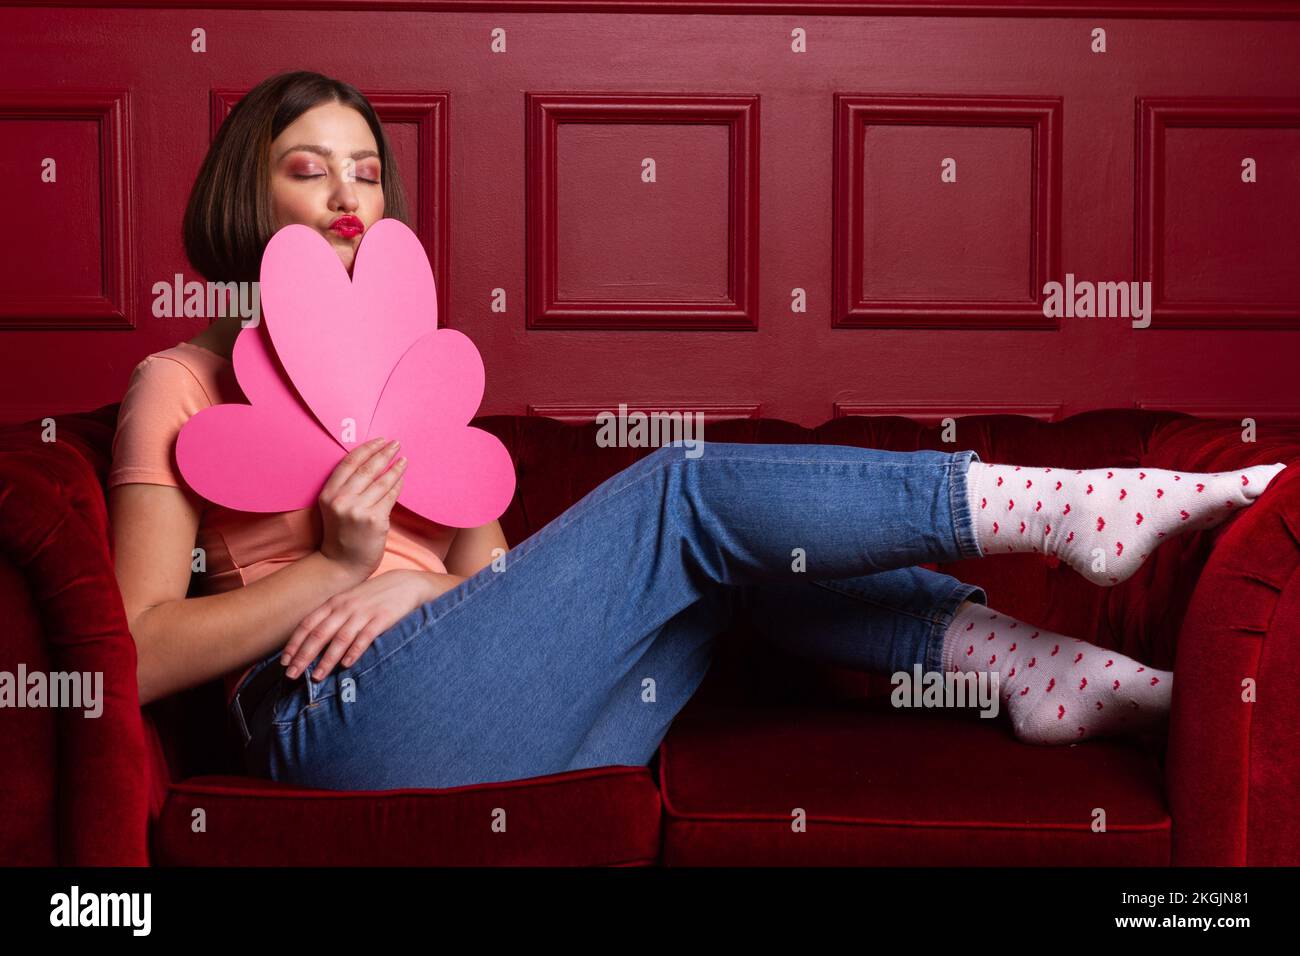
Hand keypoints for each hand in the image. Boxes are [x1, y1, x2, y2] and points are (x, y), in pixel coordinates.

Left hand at [281, 569, 462, 680]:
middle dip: (303, 656)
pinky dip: (354, 651)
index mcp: (335, 602)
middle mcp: (346, 607)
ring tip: (316, 676)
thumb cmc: (375, 597)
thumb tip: (313, 640)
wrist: (407, 584)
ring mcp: (364, 612)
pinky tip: (346, 665)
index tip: (285, 661)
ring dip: (326, 659)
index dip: (295, 643)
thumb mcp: (350, 601)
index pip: (308, 624)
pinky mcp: (382, 618)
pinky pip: (365, 637)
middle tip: (292, 675)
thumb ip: (334, 617)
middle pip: (319, 634)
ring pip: (339, 638)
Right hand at [316, 436, 406, 581]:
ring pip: (382, 482)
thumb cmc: (341, 534)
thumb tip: (372, 463)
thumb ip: (346, 488)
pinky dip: (397, 486)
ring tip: (404, 460)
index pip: (349, 463)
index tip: (380, 440)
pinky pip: (390, 497)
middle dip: (384, 453)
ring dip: (395, 468)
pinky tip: (402, 479)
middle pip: (367, 469)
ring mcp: (358, 510)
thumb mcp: (334, 508)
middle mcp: (341, 500)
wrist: (341, 565)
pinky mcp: (375, 520)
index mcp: (328, 494)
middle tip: (396, 444)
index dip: (366, 449)